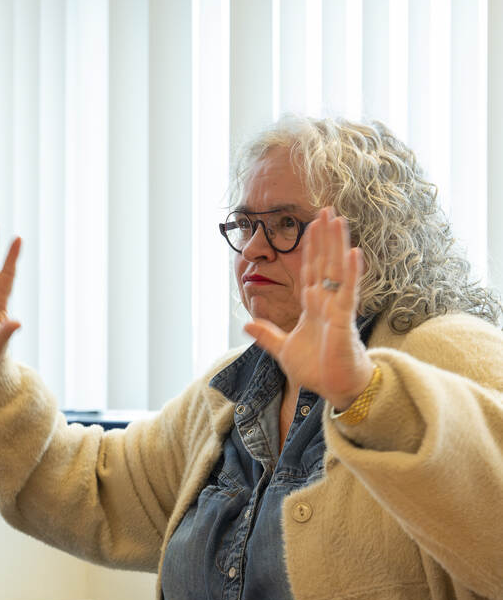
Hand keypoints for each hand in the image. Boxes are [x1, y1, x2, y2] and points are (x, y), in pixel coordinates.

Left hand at [243, 207, 373, 410]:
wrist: (337, 390)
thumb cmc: (318, 370)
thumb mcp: (283, 349)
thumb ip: (267, 335)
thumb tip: (246, 323)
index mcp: (313, 307)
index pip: (310, 271)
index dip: (310, 248)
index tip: (311, 226)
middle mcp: (327, 302)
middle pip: (325, 262)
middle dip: (325, 237)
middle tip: (327, 210)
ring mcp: (338, 309)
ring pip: (338, 270)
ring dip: (339, 244)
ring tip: (339, 219)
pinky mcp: (345, 321)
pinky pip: (349, 293)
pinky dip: (351, 273)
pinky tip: (353, 252)